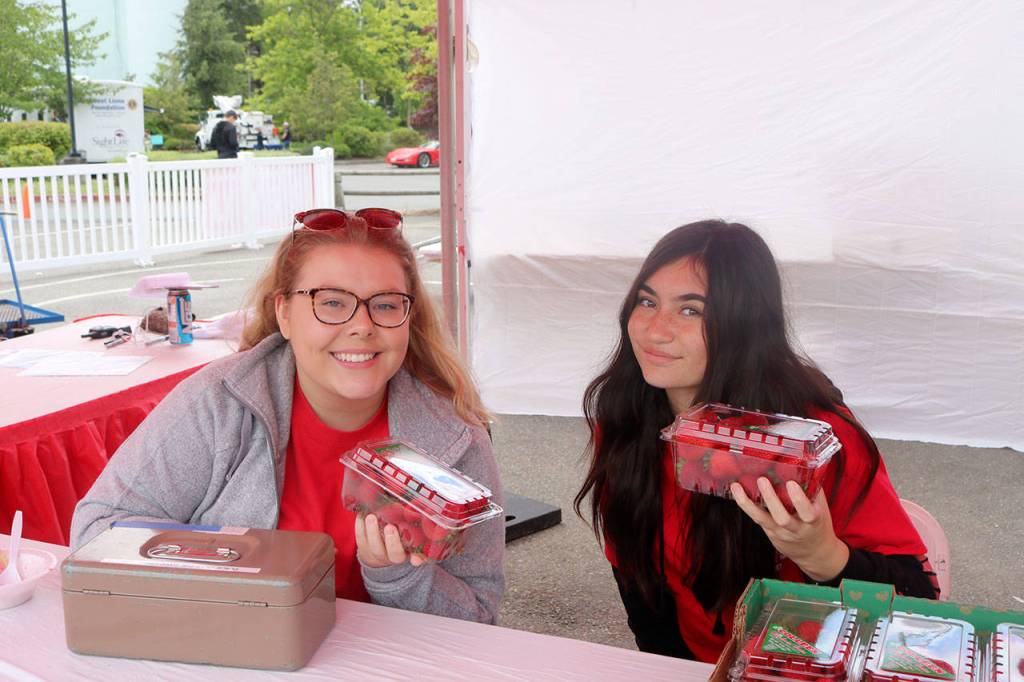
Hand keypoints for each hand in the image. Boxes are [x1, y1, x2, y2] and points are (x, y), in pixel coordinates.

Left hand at [354, 513, 425, 567]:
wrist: (379, 556)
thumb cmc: (399, 543)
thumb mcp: (410, 544)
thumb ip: (419, 544)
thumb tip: (426, 541)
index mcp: (402, 555)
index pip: (410, 557)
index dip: (414, 559)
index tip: (415, 557)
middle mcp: (388, 557)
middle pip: (389, 553)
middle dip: (390, 540)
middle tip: (390, 526)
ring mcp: (374, 552)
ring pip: (372, 545)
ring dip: (371, 530)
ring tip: (372, 517)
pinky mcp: (362, 547)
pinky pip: (359, 538)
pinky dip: (359, 526)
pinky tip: (362, 515)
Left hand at [730, 478, 848, 581]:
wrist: (815, 553)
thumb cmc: (818, 524)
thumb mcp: (821, 508)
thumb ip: (814, 489)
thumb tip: (807, 465)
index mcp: (813, 522)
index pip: (808, 512)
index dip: (799, 499)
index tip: (792, 484)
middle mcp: (796, 529)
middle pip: (782, 518)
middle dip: (771, 499)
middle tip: (762, 480)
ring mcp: (780, 533)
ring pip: (763, 520)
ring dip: (748, 503)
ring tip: (737, 487)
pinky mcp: (769, 533)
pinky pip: (757, 519)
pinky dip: (746, 505)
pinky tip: (737, 492)